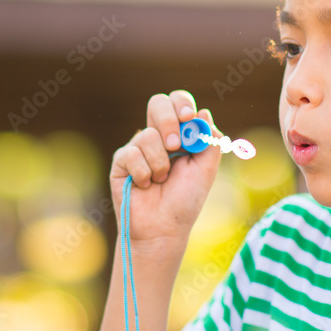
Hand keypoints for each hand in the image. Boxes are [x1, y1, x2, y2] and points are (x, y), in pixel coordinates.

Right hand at [109, 90, 221, 248]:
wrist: (164, 228)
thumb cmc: (185, 200)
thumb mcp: (206, 170)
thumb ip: (209, 142)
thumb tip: (204, 113)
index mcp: (179, 134)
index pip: (177, 102)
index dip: (182, 104)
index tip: (189, 118)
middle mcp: (157, 136)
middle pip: (157, 103)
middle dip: (168, 121)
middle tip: (175, 146)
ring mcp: (137, 147)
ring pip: (147, 135)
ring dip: (160, 163)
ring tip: (161, 181)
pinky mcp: (121, 162)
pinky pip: (132, 154)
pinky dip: (144, 173)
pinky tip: (145, 185)